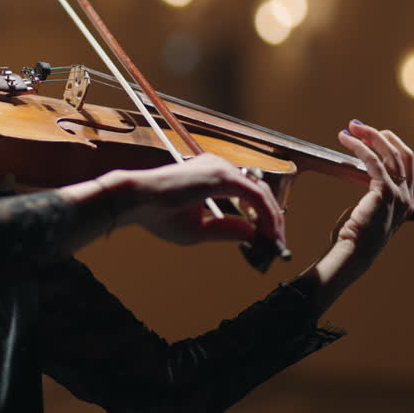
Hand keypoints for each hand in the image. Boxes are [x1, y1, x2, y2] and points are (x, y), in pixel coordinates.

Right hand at [113, 153, 285, 248]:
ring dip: (272, 221)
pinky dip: (266, 217)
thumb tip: (254, 235)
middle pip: (260, 192)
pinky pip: (255, 197)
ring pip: (262, 194)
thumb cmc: (158, 214)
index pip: (249, 195)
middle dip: (272, 221)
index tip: (268, 241)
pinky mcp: (223, 176)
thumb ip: (227, 230)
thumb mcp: (199, 230)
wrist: (136, 200)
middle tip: (277, 245)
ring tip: (274, 243)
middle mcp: (219, 167)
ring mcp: (222, 169)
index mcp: (212, 176)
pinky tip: (268, 235)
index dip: (263, 218)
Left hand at [333, 120, 413, 272]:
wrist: (354, 253)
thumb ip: (373, 197)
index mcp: (408, 203)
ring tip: (352, 127)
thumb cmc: (356, 237)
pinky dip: (359, 146)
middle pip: (405, 155)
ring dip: (370, 136)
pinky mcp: (384, 192)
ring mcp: (399, 195)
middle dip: (385, 136)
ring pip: (391, 154)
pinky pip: (373, 160)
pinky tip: (346, 140)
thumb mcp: (371, 213)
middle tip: (362, 127)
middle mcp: (408, 198)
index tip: (377, 137)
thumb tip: (361, 181)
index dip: (396, 147)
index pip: (413, 167)